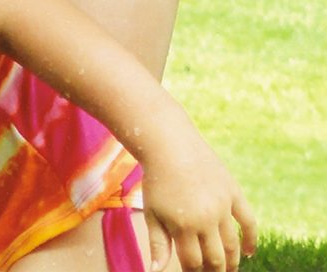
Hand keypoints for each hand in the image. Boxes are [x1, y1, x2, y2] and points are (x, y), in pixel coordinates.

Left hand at [142, 142, 256, 271]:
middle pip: (215, 259)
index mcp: (182, 226)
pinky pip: (249, 222)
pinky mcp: (233, 192)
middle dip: (214, 270)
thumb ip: (157, 244)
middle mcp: (205, 219)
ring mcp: (222, 206)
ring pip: (232, 245)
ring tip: (228, 268)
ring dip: (232, 261)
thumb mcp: (152, 212)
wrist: (169, 143)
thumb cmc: (157, 180)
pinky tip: (248, 253)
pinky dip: (251, 240)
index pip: (193, 263)